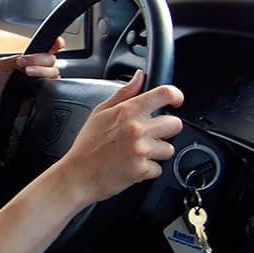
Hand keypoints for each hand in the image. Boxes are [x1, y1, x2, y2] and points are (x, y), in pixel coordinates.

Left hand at [0, 37, 64, 120]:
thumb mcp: (3, 66)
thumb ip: (14, 59)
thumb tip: (25, 59)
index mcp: (32, 59)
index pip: (49, 48)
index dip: (56, 43)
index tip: (56, 42)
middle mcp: (41, 69)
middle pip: (51, 59)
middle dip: (38, 59)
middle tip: (22, 63)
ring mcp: (45, 82)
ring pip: (54, 72)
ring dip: (41, 70)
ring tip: (26, 72)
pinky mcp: (47, 95)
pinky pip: (55, 87)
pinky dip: (47, 84)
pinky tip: (35, 85)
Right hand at [60, 70, 183, 206]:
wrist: (78, 175)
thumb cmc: (87, 145)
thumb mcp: (100, 112)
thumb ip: (124, 93)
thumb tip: (140, 76)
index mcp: (128, 111)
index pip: (165, 94)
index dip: (176, 96)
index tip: (175, 102)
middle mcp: (137, 128)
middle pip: (175, 124)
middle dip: (165, 130)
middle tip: (148, 135)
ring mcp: (141, 150)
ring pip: (169, 149)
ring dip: (156, 153)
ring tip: (136, 153)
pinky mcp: (142, 170)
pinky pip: (158, 168)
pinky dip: (147, 170)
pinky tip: (131, 165)